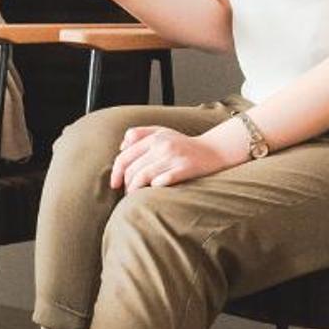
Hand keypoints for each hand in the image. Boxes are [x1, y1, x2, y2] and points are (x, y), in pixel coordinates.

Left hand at [108, 125, 238, 193]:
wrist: (214, 150)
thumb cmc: (183, 144)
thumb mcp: (161, 132)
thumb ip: (139, 135)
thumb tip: (121, 148)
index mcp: (154, 137)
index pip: (125, 156)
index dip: (115, 172)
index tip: (114, 184)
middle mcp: (162, 146)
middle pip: (133, 169)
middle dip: (126, 184)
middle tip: (126, 193)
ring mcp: (174, 157)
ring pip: (144, 176)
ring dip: (135, 189)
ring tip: (135, 196)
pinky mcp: (185, 168)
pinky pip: (162, 181)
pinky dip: (153, 187)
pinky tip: (152, 192)